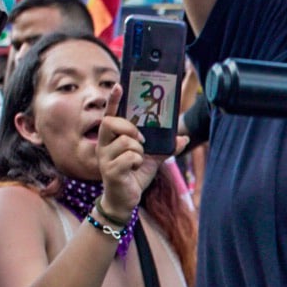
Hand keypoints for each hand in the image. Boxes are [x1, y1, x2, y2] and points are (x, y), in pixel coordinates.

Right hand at [97, 88, 164, 219]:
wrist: (125, 200)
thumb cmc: (134, 175)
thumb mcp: (152, 158)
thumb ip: (165, 147)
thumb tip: (184, 138)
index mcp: (111, 138)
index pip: (109, 114)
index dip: (113, 100)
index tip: (119, 85)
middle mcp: (103, 145)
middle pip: (111, 122)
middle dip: (129, 128)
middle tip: (141, 140)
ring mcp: (104, 158)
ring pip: (126, 141)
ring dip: (139, 151)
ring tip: (138, 160)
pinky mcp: (110, 171)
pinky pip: (130, 157)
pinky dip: (138, 162)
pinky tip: (135, 169)